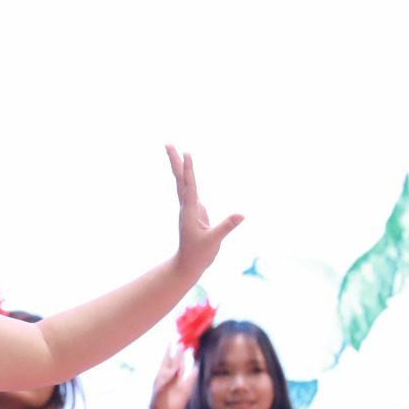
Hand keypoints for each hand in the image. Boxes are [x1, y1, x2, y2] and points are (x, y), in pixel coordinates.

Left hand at [148, 343, 196, 408]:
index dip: (169, 350)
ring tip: (190, 349)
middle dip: (179, 351)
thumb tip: (178, 367)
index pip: (166, 358)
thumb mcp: (162, 387)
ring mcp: (179, 380)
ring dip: (186, 359)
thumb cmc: (158, 400)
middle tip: (182, 342)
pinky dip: (195, 371)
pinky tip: (198, 364)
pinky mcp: (186, 388)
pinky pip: (192, 377)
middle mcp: (171, 375)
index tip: (171, 340)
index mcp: (162, 373)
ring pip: (183, 367)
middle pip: (176, 360)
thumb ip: (170, 377)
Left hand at [166, 145, 242, 279]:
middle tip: (167, 143)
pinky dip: (187, 177)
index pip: (189, 185)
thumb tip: (241, 215)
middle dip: (174, 161)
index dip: (187, 169)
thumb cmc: (199, 254)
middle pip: (179, 179)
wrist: (188, 264)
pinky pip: (189, 189)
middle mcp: (187, 206)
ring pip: (182, 183)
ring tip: (175, 151)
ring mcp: (190, 208)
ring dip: (178, 166)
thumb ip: (226, 227)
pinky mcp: (195, 211)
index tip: (186, 153)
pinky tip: (185, 173)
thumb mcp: (213, 241)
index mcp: (189, 211)